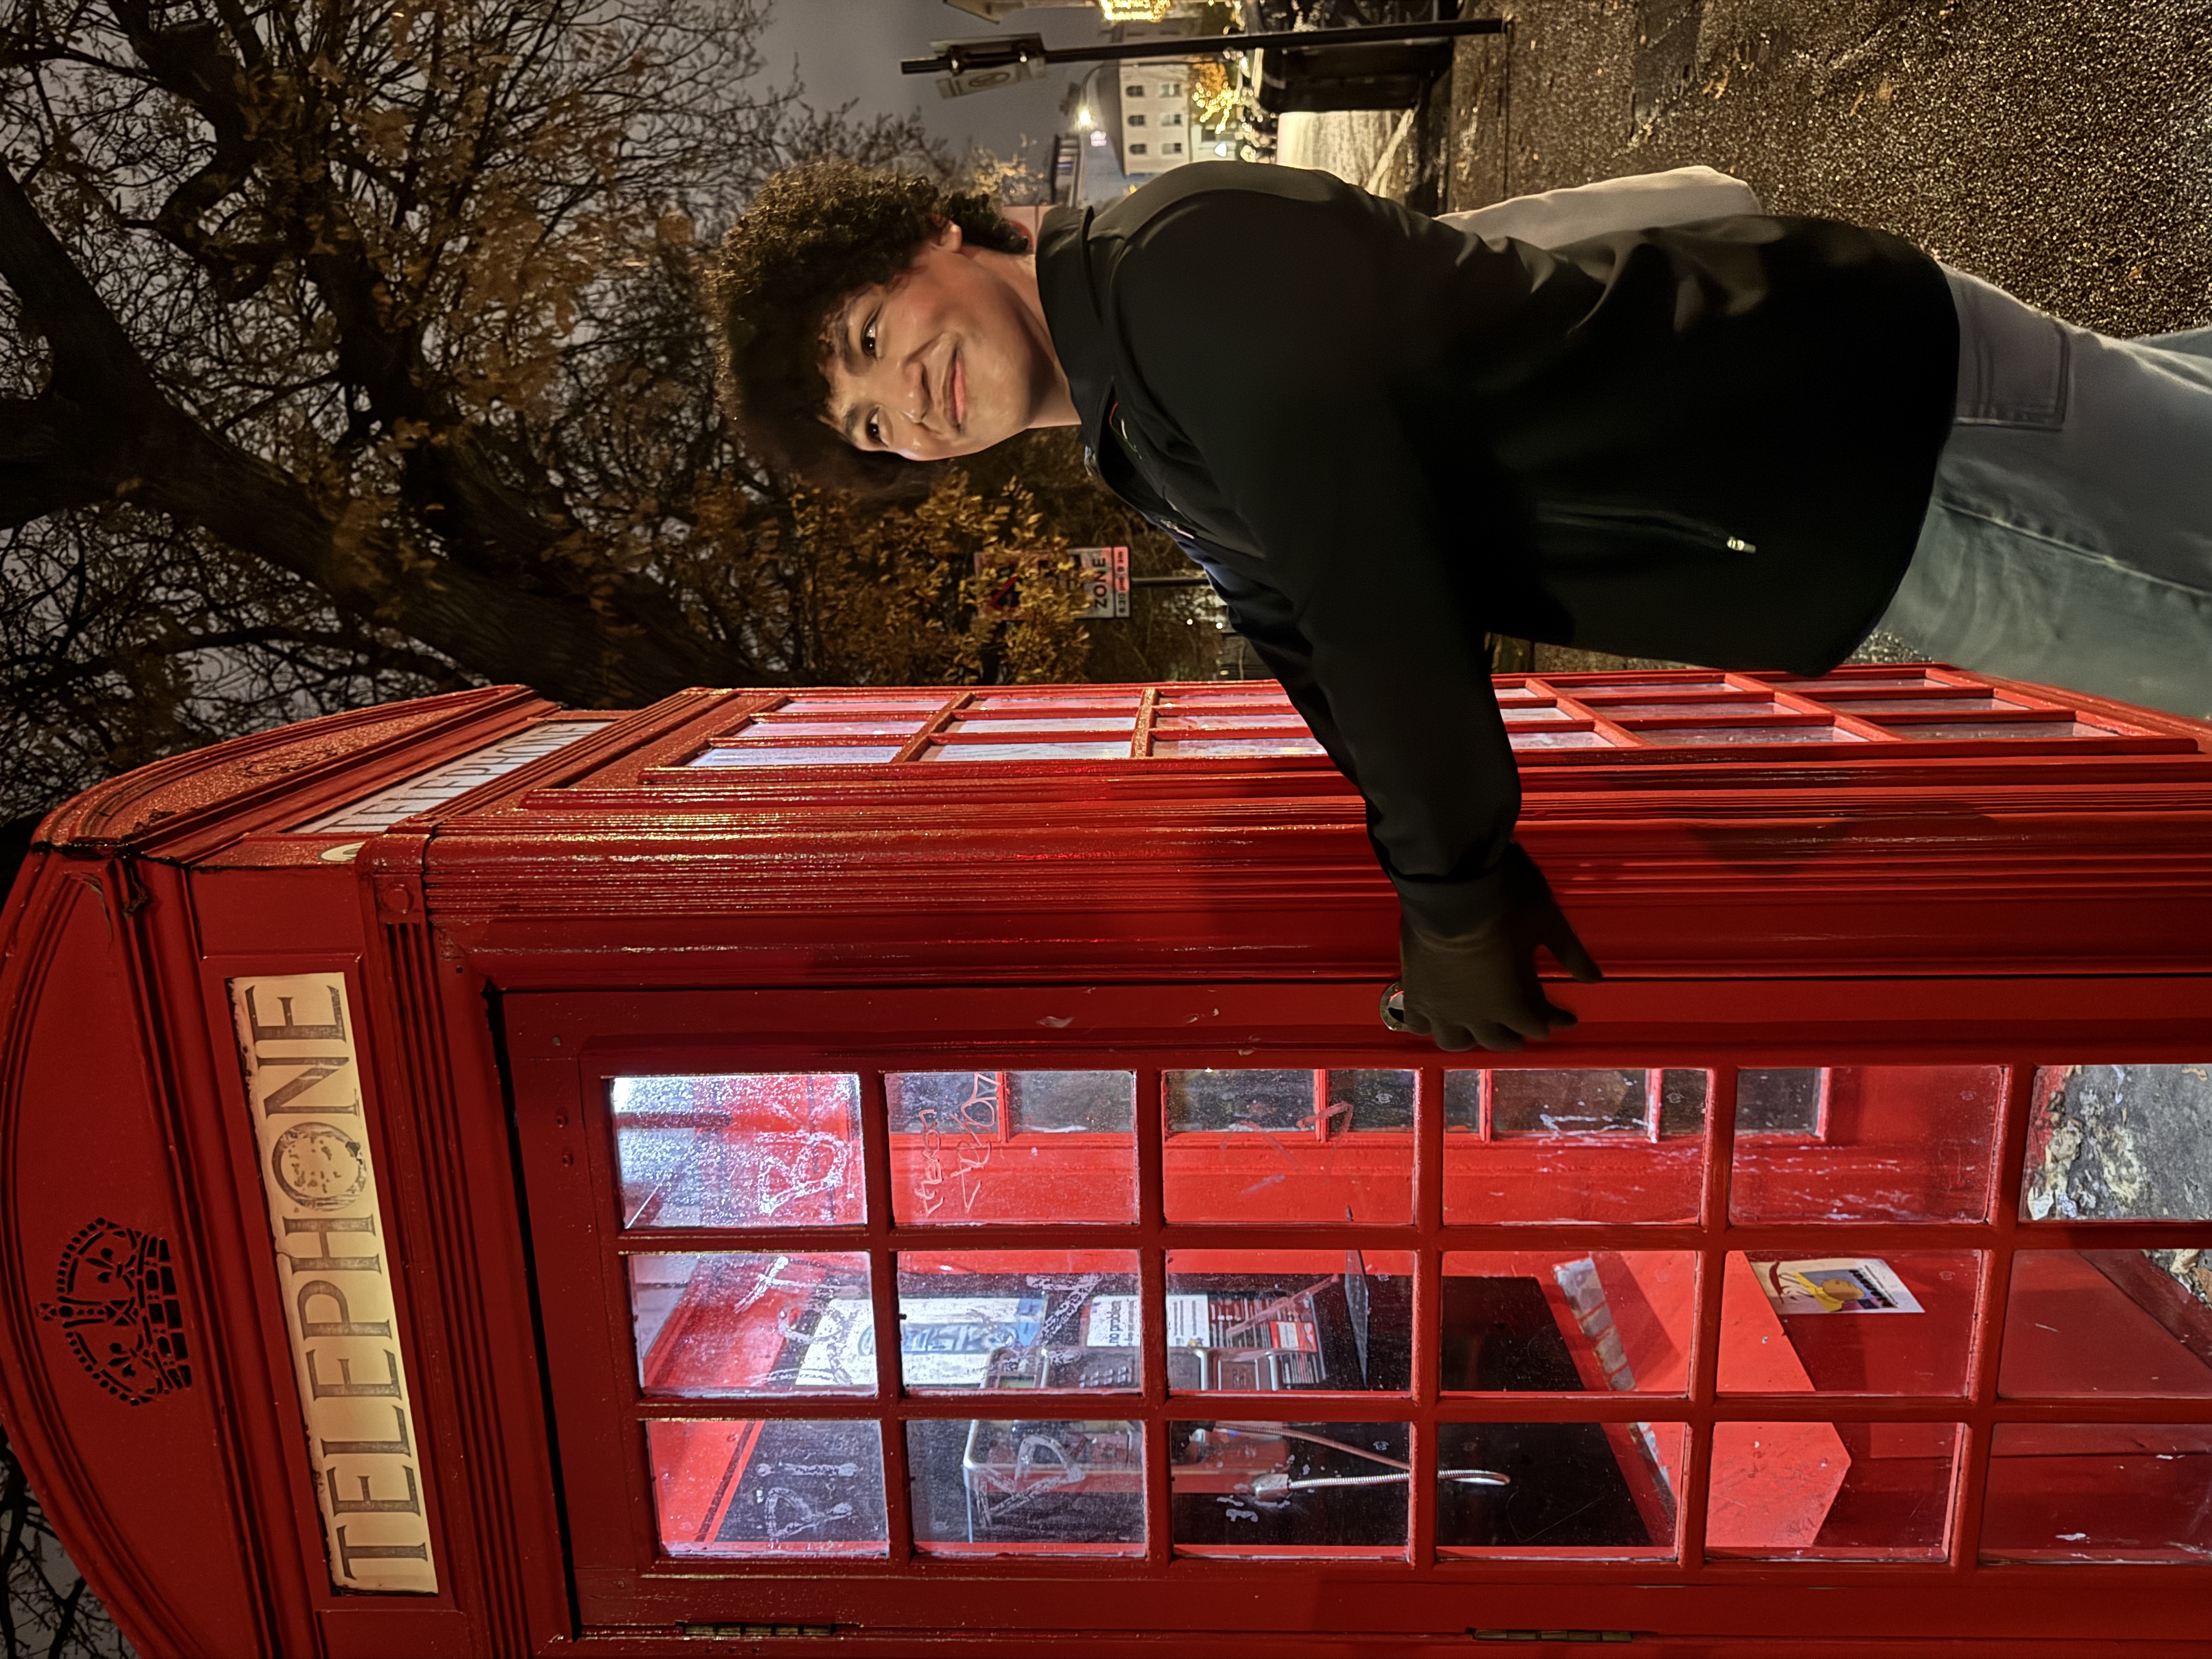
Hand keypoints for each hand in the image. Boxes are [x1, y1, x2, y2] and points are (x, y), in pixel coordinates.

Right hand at [1393, 858, 1601, 1052]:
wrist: (1450, 883)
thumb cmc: (1504, 900)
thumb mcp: (1549, 921)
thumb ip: (1571, 954)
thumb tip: (1595, 979)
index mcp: (1513, 1003)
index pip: (1539, 1025)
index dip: (1556, 1019)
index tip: (1566, 1015)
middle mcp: (1476, 1016)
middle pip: (1499, 1041)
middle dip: (1517, 1034)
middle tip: (1525, 1024)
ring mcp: (1442, 1008)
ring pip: (1455, 1042)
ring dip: (1472, 1037)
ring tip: (1478, 1028)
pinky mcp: (1414, 993)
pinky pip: (1418, 1024)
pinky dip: (1430, 1024)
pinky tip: (1436, 1016)